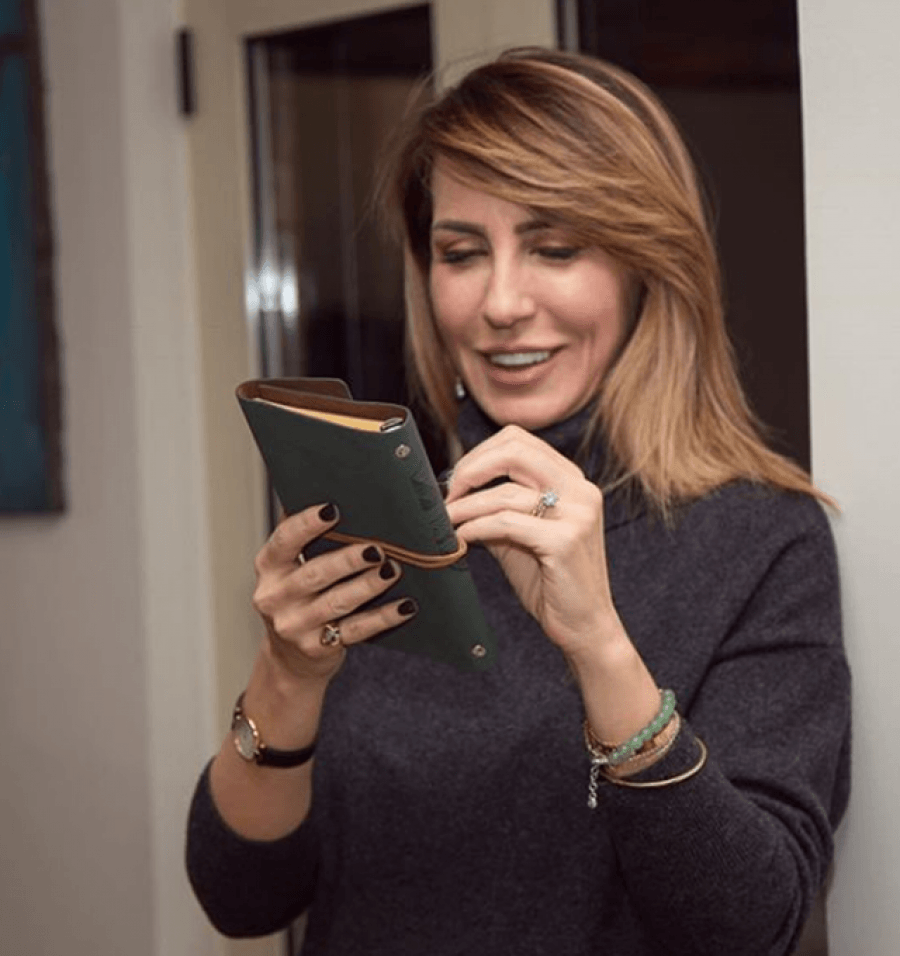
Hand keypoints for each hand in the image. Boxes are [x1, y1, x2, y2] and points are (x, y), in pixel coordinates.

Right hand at [252, 504, 416, 682]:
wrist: (290, 659)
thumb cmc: (298, 598)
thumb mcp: (289, 568)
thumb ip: (305, 537)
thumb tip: (333, 490)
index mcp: (268, 567)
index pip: (285, 540)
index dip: (307, 524)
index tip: (333, 509)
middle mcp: (275, 597)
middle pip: (315, 574)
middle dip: (348, 559)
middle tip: (376, 547)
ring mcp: (294, 626)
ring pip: (337, 602)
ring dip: (368, 585)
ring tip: (393, 570)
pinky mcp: (317, 648)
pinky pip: (356, 630)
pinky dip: (383, 617)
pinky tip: (405, 605)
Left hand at [444, 426, 622, 656]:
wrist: (585, 626)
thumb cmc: (550, 581)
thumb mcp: (519, 535)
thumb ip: (495, 508)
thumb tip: (451, 491)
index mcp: (572, 481)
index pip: (519, 440)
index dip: (479, 454)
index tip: (456, 480)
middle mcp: (581, 490)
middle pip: (514, 450)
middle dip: (471, 469)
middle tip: (448, 495)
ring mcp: (577, 514)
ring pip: (506, 491)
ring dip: (466, 505)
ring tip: (447, 521)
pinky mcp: (565, 541)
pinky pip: (506, 522)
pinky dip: (477, 526)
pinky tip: (463, 538)